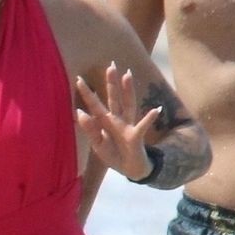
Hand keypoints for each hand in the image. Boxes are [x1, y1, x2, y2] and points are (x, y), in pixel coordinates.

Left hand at [75, 63, 161, 180]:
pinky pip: (142, 126)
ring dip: (128, 91)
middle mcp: (117, 120)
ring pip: (128, 105)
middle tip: (110, 65)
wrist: (131, 169)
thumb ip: (90, 129)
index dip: (87, 93)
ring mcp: (128, 126)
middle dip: (112, 83)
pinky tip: (156, 109)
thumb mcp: (98, 145)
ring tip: (127, 74)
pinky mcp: (136, 136)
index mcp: (105, 123)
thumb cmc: (114, 154)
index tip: (78, 79)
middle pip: (114, 99)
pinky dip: (149, 118)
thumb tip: (79, 111)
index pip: (95, 105)